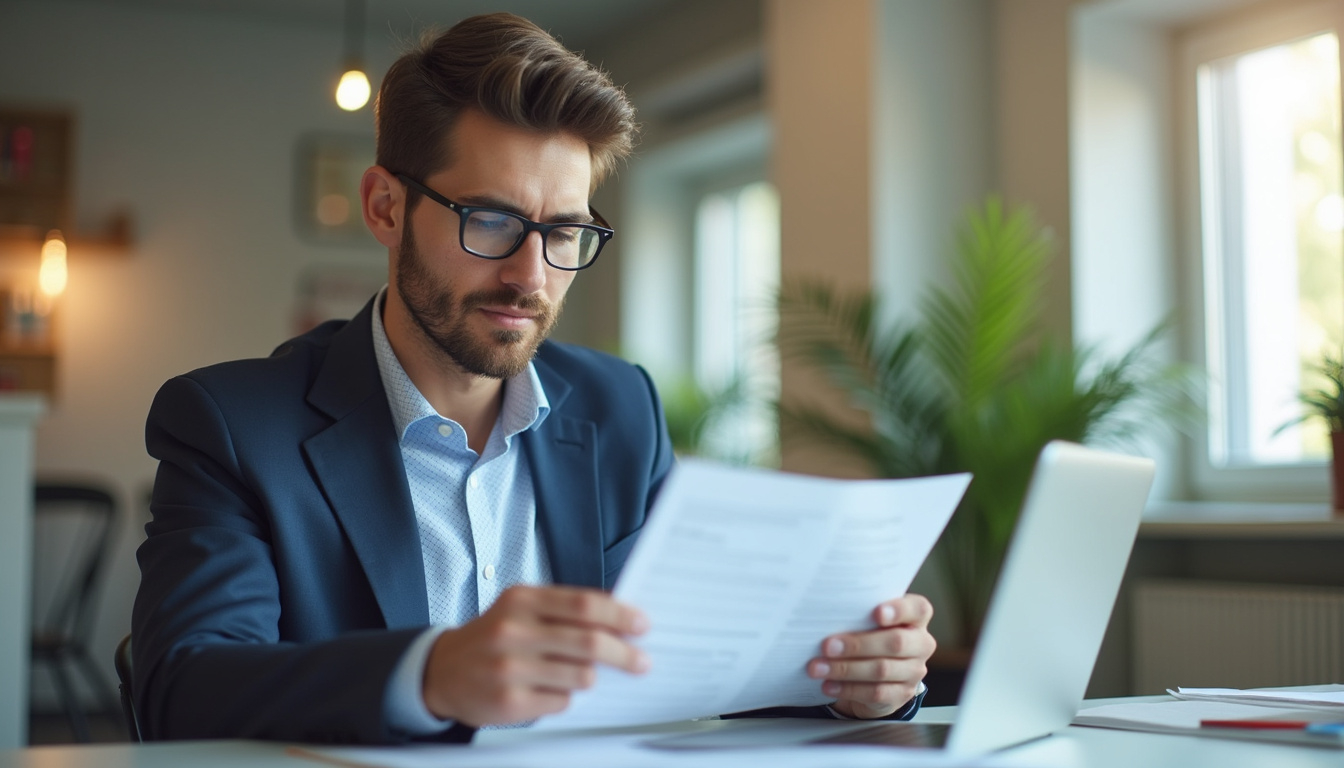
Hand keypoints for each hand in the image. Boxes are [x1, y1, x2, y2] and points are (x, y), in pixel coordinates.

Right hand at [421, 585, 649, 725]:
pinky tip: (552, 689)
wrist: (443, 671)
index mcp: (522, 600)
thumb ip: (564, 610)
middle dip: (624, 653)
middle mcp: (514, 631)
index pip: (583, 604)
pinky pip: (561, 702)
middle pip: (588, 642)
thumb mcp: (521, 609)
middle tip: (642, 662)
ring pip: (580, 676)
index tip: (643, 624)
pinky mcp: (508, 702)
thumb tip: (620, 619)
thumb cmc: (494, 636)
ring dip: (593, 677)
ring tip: (586, 675)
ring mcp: (510, 668)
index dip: (619, 615)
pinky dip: (567, 696)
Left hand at [807, 594, 934, 718]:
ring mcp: (914, 671)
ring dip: (845, 669)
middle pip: (896, 642)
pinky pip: (875, 693)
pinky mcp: (902, 694)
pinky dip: (848, 689)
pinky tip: (829, 685)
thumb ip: (860, 614)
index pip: (918, 609)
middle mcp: (921, 644)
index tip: (876, 612)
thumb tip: (826, 614)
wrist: (879, 672)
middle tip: (827, 646)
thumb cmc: (871, 634)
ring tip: (819, 667)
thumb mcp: (870, 620)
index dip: (899, 610)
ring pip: (881, 670)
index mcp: (916, 618)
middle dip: (858, 645)